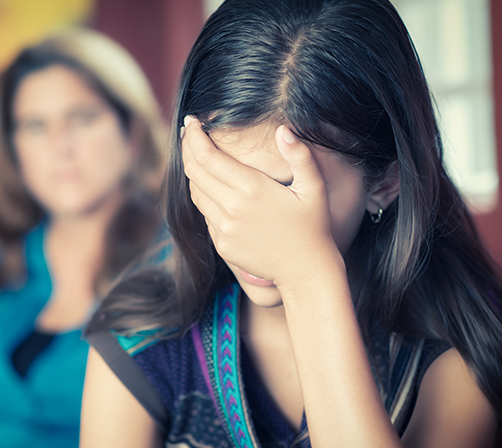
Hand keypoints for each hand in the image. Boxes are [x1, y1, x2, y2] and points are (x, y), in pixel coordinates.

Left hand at [182, 117, 339, 287]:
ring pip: (195, 193)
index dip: (195, 136)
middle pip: (194, 171)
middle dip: (187, 148)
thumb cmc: (313, 226)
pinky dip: (205, 198)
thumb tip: (282, 129)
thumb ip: (299, 155)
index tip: (192, 122)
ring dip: (194, 173)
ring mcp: (224, 229)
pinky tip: (213, 188)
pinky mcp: (222, 245)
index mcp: (252, 188)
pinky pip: (205, 216)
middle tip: (189, 132)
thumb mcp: (314, 187)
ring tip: (198, 157)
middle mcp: (232, 208)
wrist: (306, 271)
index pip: (207, 156)